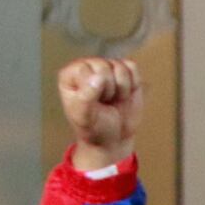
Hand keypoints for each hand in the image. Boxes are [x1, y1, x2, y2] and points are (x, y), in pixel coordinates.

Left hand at [58, 57, 142, 173]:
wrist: (114, 138)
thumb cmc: (94, 128)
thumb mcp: (85, 117)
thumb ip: (87, 97)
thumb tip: (98, 77)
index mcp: (70, 75)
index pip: (88, 70)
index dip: (97, 89)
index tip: (94, 104)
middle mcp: (87, 67)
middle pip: (105, 66)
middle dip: (111, 89)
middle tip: (105, 102)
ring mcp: (106, 68)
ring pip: (121, 67)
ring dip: (122, 88)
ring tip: (113, 99)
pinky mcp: (123, 71)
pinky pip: (132, 67)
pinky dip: (133, 83)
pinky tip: (124, 93)